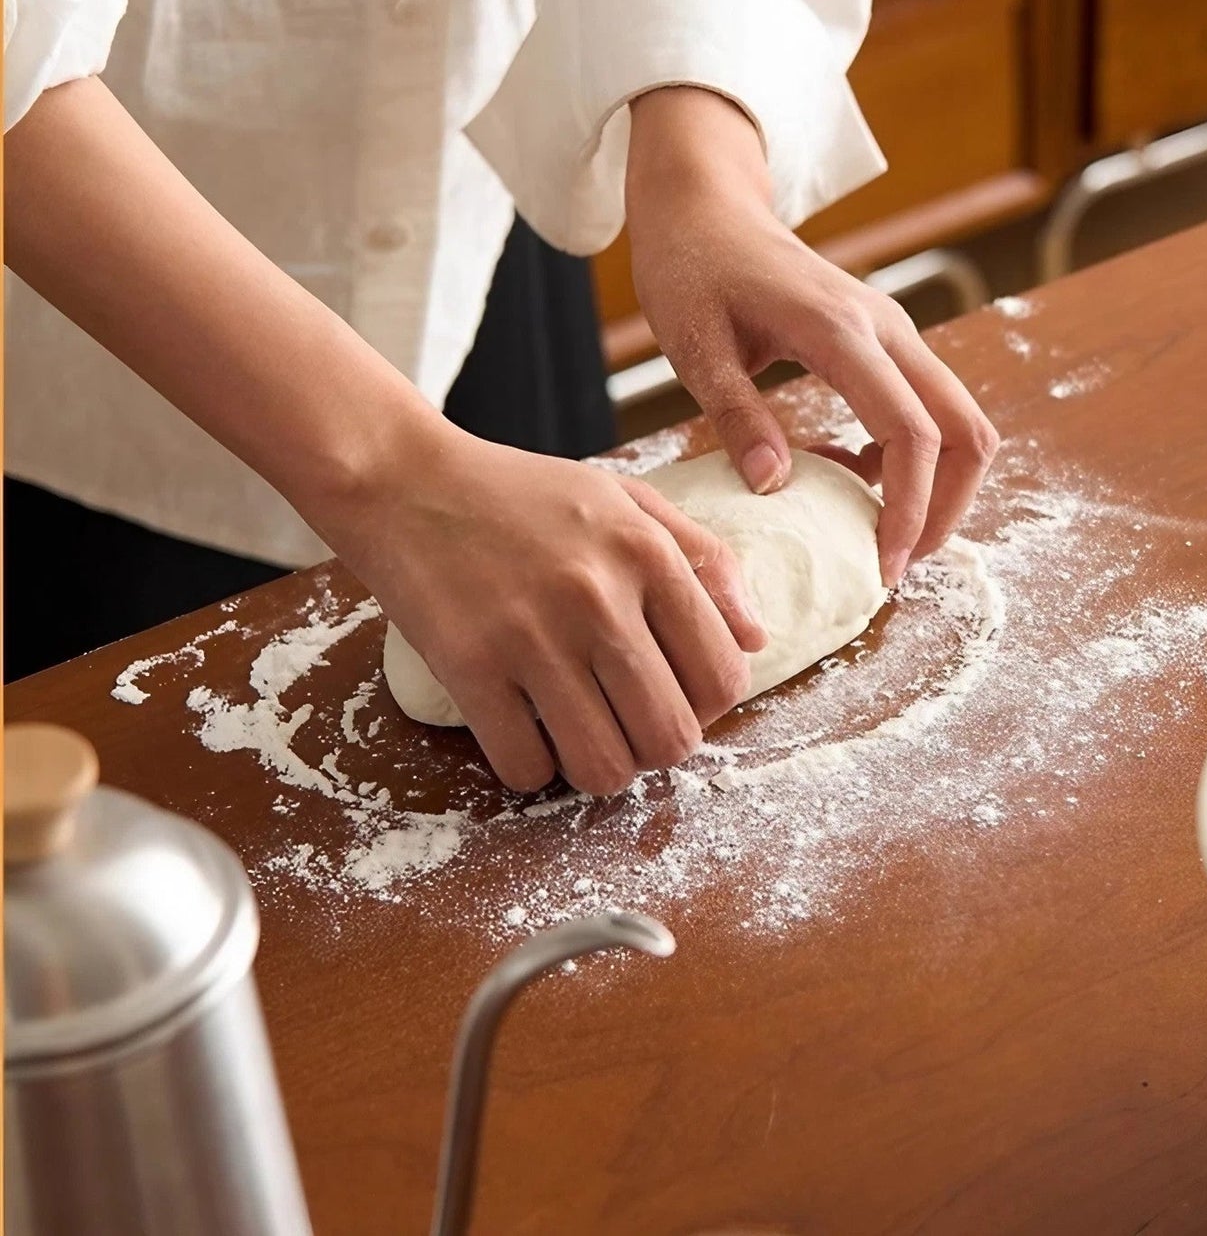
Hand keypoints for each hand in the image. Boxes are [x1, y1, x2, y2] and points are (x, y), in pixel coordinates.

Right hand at [313, 419, 765, 794]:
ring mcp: (530, 637)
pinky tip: (524, 727)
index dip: (708, 705)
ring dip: (599, 768)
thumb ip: (704, 559)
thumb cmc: (523, 495)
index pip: (724, 677)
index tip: (676, 694)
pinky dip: (531, 766)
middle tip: (628, 724)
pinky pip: (526, 769)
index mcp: (647, 553)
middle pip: (672, 738)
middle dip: (657, 747)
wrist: (405, 481)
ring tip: (581, 732)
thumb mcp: (627, 498)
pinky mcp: (468, 669)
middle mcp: (598, 597)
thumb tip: (757, 639)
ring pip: (604, 769)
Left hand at [625, 87, 998, 585]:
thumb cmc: (690, 269)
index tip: (884, 567)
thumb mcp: (695, 347)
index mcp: (841, 332)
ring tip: (885, 535)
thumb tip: (776, 489)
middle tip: (899, 565)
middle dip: (947, 508)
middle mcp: (885, 328)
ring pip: (958, 418)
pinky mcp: (883, 339)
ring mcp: (892, 330)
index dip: (910, 510)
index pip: (911, 433)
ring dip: (939, 484)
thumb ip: (737, 416)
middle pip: (965, 428)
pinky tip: (857, 480)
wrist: (704, 207)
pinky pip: (926, 405)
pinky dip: (914, 455)